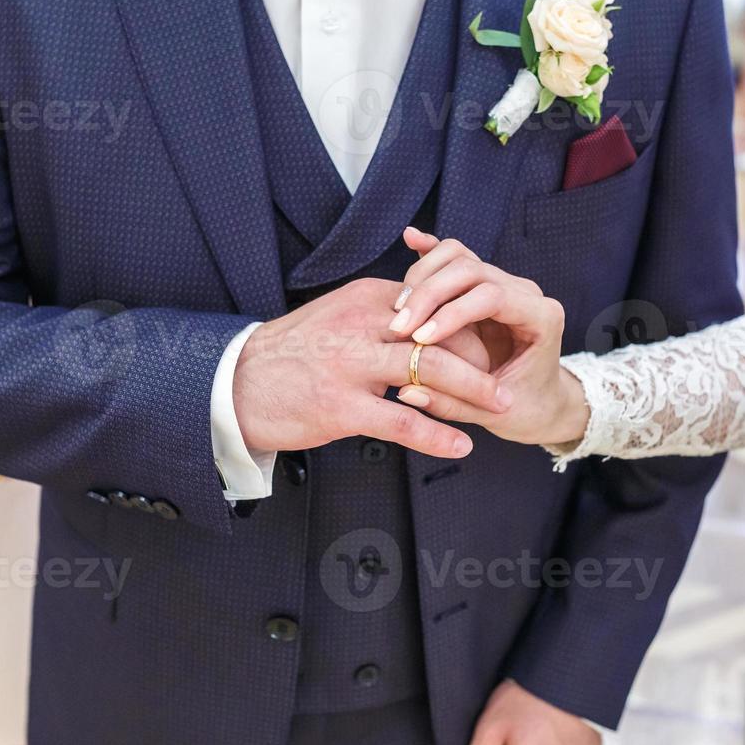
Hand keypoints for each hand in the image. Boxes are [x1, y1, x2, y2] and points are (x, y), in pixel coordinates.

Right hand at [233, 278, 506, 458]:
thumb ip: (381, 314)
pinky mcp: (342, 406)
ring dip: (474, 390)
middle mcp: (365, 325)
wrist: (236, 383)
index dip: (469, 328)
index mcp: (368, 298)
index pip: (436, 306)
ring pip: (432, 371)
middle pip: (443, 334)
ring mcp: (353, 365)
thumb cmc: (293, 353)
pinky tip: (461, 446)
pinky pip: (403, 422)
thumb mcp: (338, 315)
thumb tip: (426, 318)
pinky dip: (438, 436)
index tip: (491, 348)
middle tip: (508, 377)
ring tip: (501, 406)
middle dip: (483, 358)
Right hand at [389, 229, 589, 446]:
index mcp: (541, 318)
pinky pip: (454, 259)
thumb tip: (408, 391)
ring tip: (398, 310)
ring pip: (458, 257)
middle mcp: (525, 293)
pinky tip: (411, 239)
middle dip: (429, 294)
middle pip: (471, 270)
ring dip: (423, 278)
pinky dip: (431, 252)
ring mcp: (503, 284)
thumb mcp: (492, 416)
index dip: (451, 313)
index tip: (419, 339)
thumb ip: (453, 404)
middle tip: (398, 326)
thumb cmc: (525, 410)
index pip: (492, 296)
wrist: (542, 402)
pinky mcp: (482, 286)